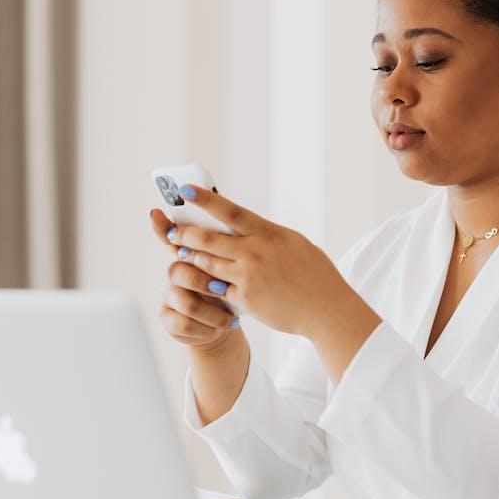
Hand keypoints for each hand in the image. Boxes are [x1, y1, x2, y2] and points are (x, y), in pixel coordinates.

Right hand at [149, 208, 240, 350]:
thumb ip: (229, 246)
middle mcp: (175, 273)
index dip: (162, 226)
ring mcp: (169, 296)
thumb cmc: (233, 289)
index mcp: (190, 255)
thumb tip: (230, 218)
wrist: (226, 323)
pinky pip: (184, 323)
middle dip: (203, 283)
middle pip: (179, 272)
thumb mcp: (236, 267)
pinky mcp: (168, 318)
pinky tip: (222, 327)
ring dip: (212, 313)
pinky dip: (208, 327)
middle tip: (222, 290)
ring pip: (186, 303)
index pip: (171, 237)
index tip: (156, 213)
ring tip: (229, 318)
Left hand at [159, 185, 357, 338]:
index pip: (229, 210)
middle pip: (207, 238)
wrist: (326, 309)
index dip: (204, 198)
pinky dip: (209, 285)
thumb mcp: (294, 243)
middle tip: (172, 232)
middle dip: (185, 234)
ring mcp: (247, 277)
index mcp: (268, 233)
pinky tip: (202, 284)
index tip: (184, 189)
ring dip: (192, 259)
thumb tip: (245, 227)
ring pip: (207, 264)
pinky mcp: (244, 300)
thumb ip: (267, 235)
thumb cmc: (315, 274)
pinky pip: (217, 290)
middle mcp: (255, 252)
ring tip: (183, 254)